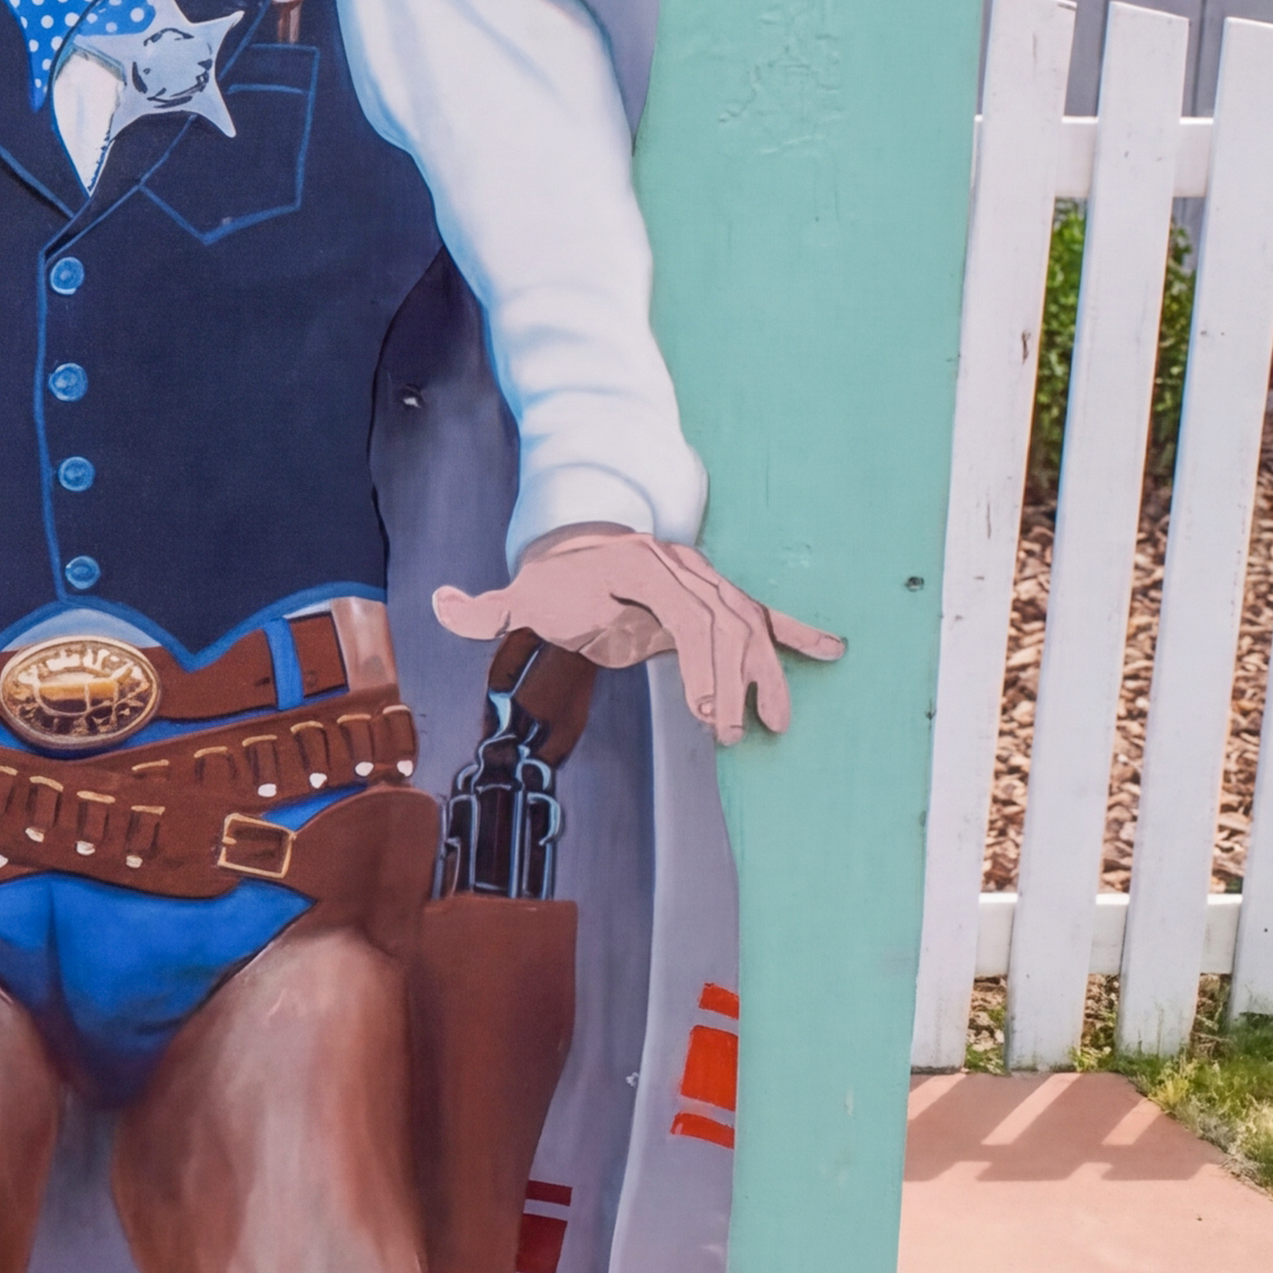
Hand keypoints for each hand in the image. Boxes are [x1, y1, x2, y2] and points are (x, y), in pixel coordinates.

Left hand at [432, 526, 841, 744]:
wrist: (581, 538)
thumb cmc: (554, 578)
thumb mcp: (521, 595)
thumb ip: (486, 610)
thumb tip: (440, 604)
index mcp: (642, 569)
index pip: (687, 618)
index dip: (703, 665)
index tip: (707, 713)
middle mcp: (682, 570)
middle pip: (724, 625)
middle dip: (733, 681)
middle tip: (729, 734)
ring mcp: (704, 580)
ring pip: (749, 624)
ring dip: (767, 673)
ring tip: (777, 723)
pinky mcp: (717, 596)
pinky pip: (762, 613)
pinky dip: (796, 633)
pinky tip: (832, 652)